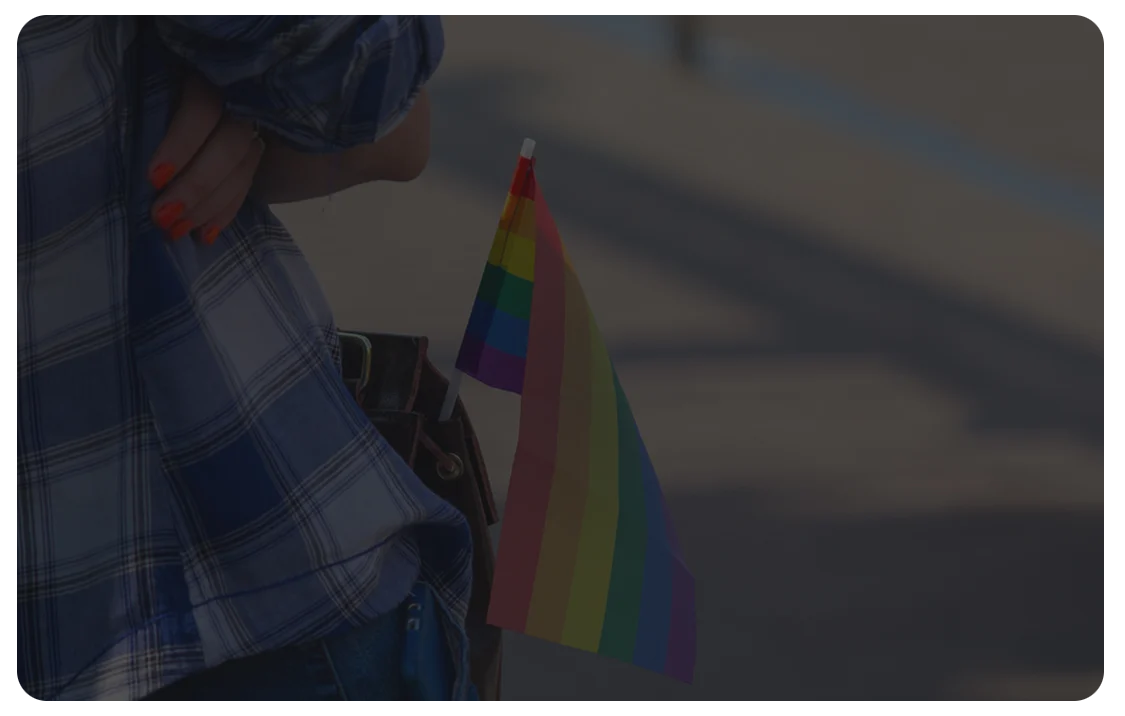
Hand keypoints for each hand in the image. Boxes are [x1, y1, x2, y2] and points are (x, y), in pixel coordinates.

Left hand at [147, 75, 264, 243]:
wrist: (168, 85)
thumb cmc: (143, 93)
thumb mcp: (144, 92)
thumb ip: (143, 112)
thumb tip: (133, 154)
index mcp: (205, 76)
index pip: (202, 109)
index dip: (182, 145)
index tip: (155, 177)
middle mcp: (236, 100)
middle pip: (229, 147)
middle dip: (196, 187)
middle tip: (163, 217)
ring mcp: (250, 128)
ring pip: (242, 170)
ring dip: (210, 207)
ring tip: (179, 231)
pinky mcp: (252, 152)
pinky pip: (247, 186)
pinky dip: (226, 212)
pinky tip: (205, 235)